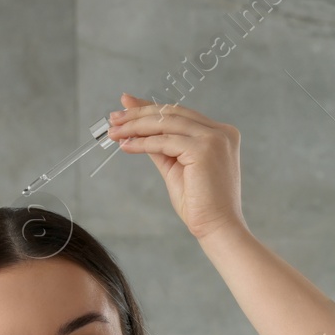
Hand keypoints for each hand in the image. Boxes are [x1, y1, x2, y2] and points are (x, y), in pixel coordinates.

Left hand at [106, 92, 246, 241]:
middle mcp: (221, 132)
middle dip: (139, 114)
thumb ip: (159, 145)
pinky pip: (165, 141)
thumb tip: (136, 128)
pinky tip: (126, 146)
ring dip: (136, 126)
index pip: (179, 113)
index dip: (150, 108)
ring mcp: (215, 138)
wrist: (216, 227)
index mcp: (220, 133)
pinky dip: (142, 143)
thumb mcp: (175, 167)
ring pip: (166, 123)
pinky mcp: (205, 149)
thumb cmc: (199, 203)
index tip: (126, 107)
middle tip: (114, 118)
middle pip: (172, 113)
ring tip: (115, 132)